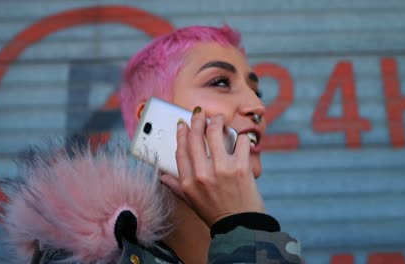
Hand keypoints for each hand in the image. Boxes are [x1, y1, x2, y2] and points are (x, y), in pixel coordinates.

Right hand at [160, 107, 264, 226]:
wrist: (240, 227)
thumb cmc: (215, 214)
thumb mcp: (191, 202)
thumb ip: (176, 187)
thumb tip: (162, 177)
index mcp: (188, 182)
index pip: (181, 150)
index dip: (182, 133)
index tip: (183, 124)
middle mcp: (202, 174)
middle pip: (197, 137)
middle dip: (198, 120)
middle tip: (201, 114)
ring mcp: (222, 170)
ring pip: (216, 132)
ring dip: (217, 121)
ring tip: (219, 119)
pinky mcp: (241, 168)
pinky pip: (241, 142)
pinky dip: (241, 138)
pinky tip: (240, 139)